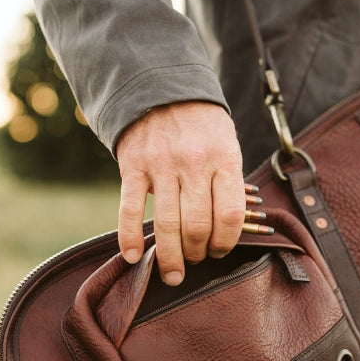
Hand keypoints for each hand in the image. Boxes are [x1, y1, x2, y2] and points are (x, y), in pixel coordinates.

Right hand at [116, 101, 245, 285]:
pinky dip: (129, 238)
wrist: (162, 87)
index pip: (230, 216)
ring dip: (170, 258)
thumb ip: (227, 184)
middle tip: (194, 260)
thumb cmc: (202, 126)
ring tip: (172, 273)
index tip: (219, 251)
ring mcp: (161, 165)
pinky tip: (132, 256)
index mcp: (224, 159)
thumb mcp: (227, 145)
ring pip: (166, 225)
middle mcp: (193, 163)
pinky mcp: (133, 166)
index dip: (226, 243)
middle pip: (197, 227)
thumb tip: (227, 232)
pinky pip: (129, 209)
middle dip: (197, 254)